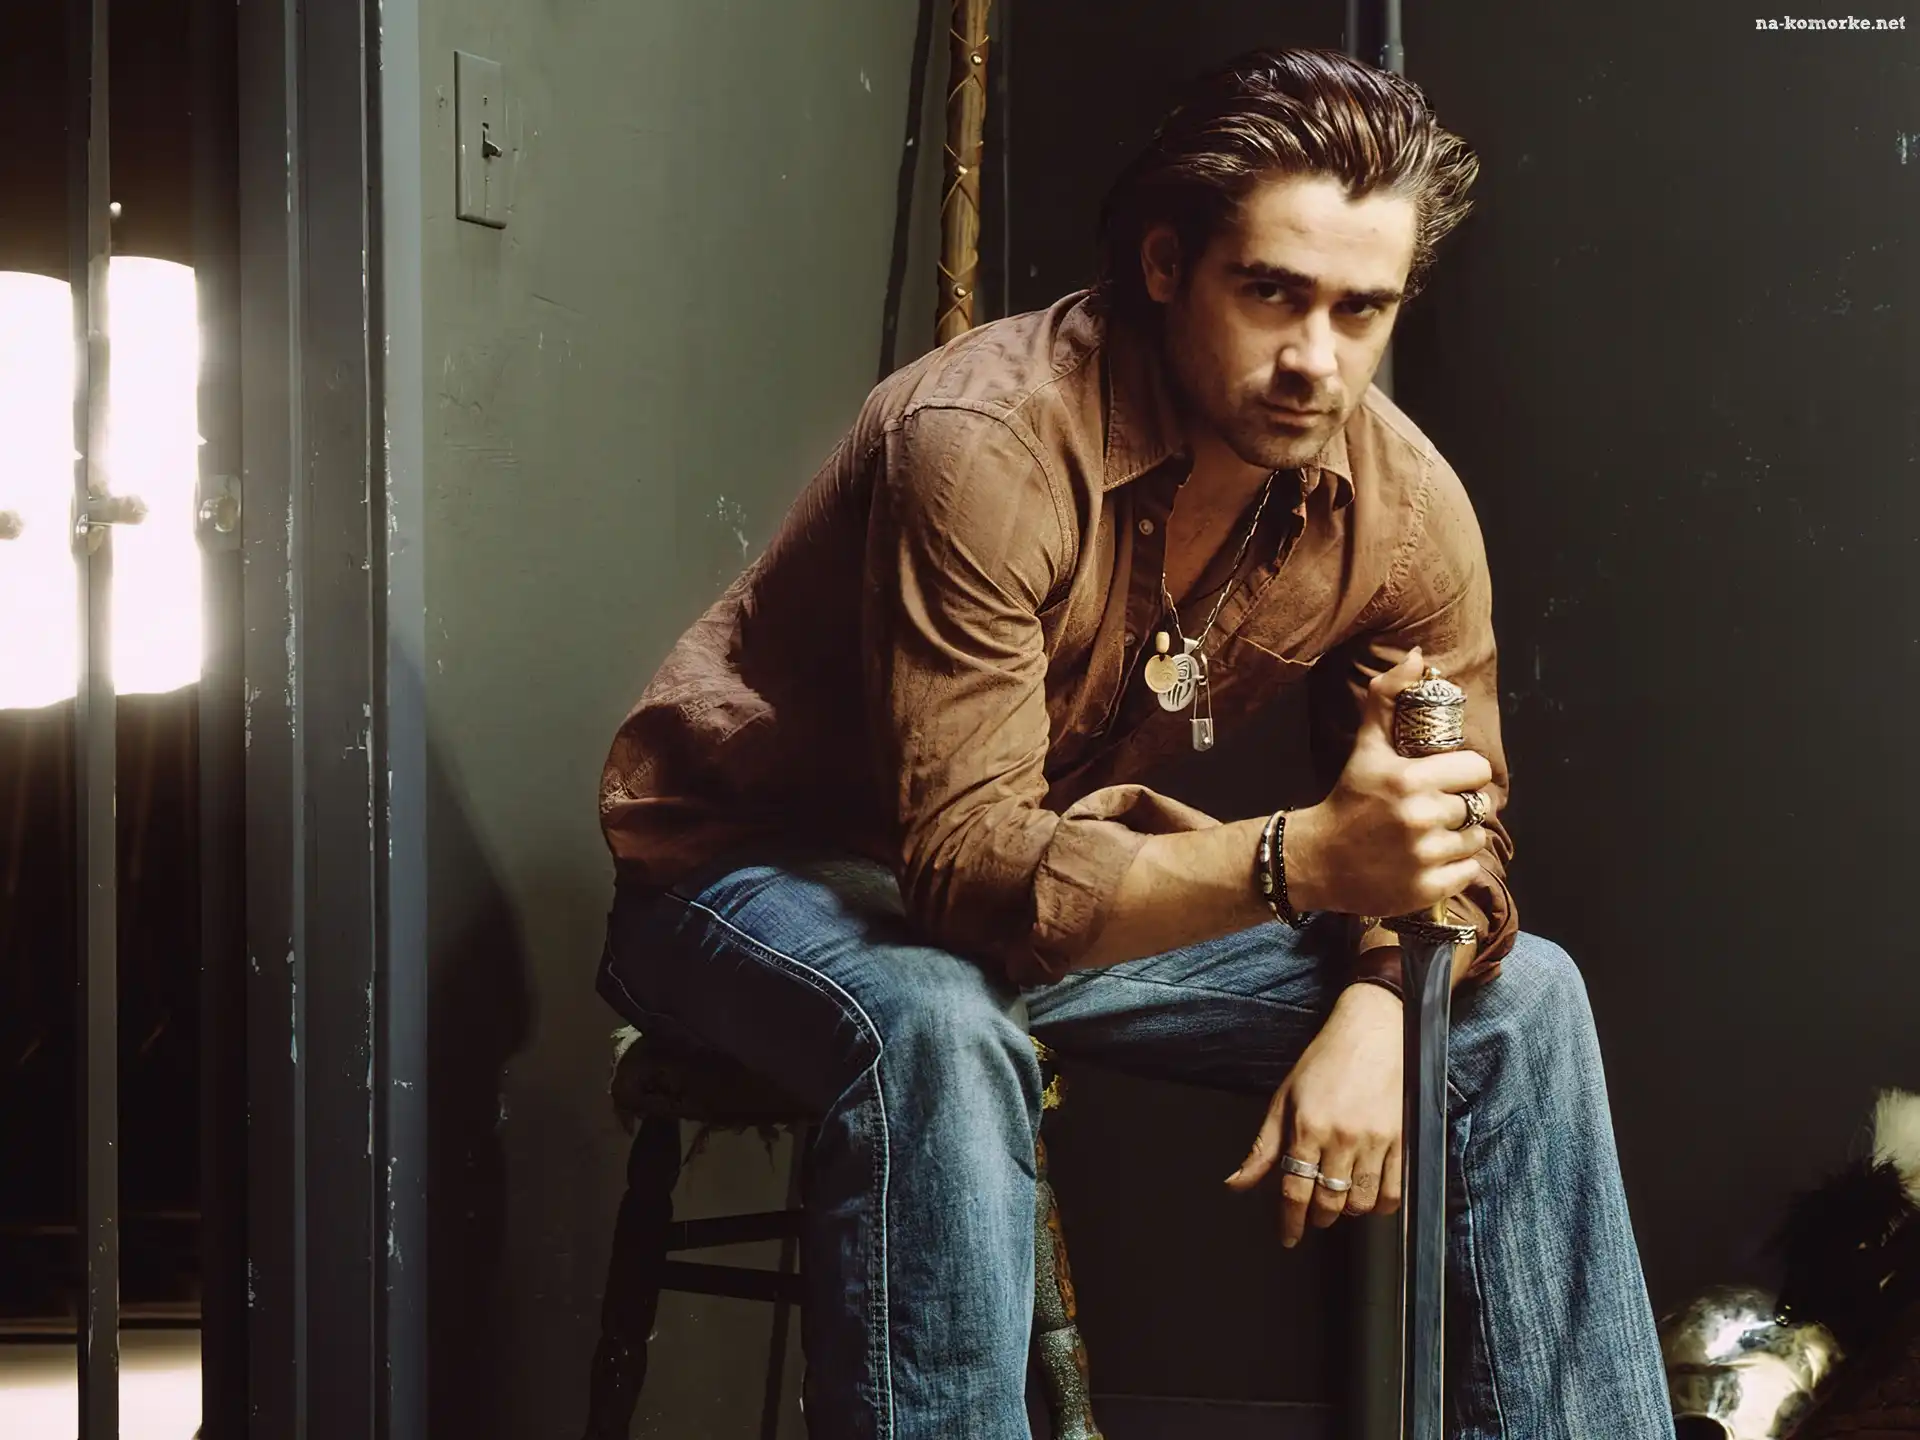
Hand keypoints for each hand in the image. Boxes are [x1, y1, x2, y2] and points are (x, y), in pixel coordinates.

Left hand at [1223, 983, 1403, 1245]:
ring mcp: (1375, 1140)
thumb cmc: (1325, 1060)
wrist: (1374, 1031)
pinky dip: (1379, 1205)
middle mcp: (1342, 1137)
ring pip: (1360, 1202)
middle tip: (1313, 1217)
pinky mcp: (1403, 1139)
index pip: (1294, 1191)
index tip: (1288, 1238)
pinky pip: (1393, 1192)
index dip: (1289, 1222)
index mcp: (1307, 1127)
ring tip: (1340, 1201)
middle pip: (1328, 1202)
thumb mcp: (1284, 1099)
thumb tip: (1236, 1183)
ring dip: (1347, 1212)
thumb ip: (1263, 1148)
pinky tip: (1368, 1197)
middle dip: (1318, 1219)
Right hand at [1284, 649, 1495, 917]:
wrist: (1316, 859)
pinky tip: (1429, 860)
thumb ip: (1389, 697)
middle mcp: (1421, 818)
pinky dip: (1454, 868)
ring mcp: (1425, 857)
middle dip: (1458, 806)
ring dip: (1460, 837)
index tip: (1447, 779)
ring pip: (1475, 840)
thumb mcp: (1367, 745)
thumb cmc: (1347, 798)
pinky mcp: (1426, 889)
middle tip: (1433, 809)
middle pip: (1477, 807)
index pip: (1476, 770)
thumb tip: (1418, 657)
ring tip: (1432, 835)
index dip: (1464, 773)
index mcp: (1410, 779)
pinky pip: (1467, 872)